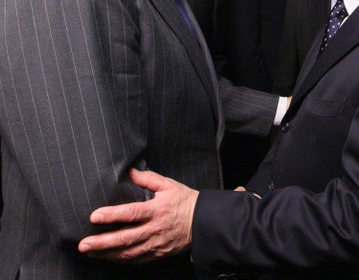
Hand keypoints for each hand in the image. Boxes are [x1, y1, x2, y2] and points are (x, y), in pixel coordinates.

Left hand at [77, 168, 197, 262]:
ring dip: (107, 254)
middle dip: (102, 243)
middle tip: (83, 244)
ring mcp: (156, 244)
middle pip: (125, 238)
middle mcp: (155, 229)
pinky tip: (108, 257)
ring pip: (128, 252)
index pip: (131, 213)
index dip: (112, 215)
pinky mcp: (157, 254)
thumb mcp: (169, 185)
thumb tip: (129, 171)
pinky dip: (120, 259)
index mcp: (157, 210)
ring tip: (89, 252)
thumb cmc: (185, 201)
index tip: (94, 216)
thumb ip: (148, 178)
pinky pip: (136, 259)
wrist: (203, 222)